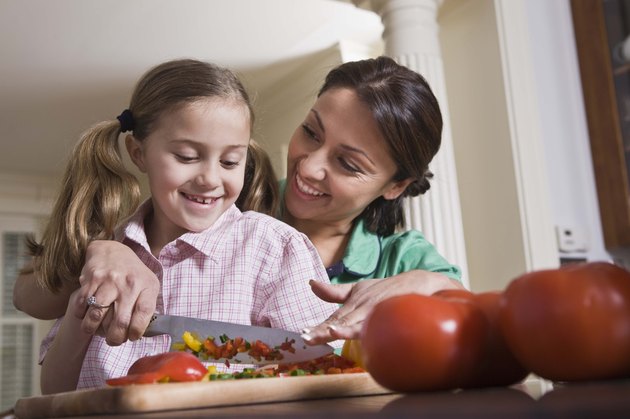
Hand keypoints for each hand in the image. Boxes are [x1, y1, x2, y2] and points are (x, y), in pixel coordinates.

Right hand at [72, 240, 159, 345]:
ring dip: (94, 330)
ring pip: (97, 317)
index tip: (132, 337)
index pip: (144, 314)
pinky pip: (82, 307)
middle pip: (120, 322)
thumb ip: (148, 306)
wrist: (111, 251)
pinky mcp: (90, 280)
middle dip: (115, 339)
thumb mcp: (149, 284)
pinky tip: (88, 316)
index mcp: (146, 285)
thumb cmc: (132, 274)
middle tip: (113, 340)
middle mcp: (128, 284)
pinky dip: (82, 317)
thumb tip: (141, 333)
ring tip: (98, 331)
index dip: (137, 331)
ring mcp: (108, 281)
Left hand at [302, 270, 463, 343]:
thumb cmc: (387, 289)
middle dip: (322, 330)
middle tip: (306, 338)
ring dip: (337, 329)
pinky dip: (359, 327)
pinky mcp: (386, 314)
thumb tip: (310, 283)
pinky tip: (349, 330)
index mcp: (353, 303)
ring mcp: (373, 311)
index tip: (304, 333)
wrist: (419, 283)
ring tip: (323, 334)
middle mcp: (361, 306)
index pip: (333, 317)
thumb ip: (334, 292)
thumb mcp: (358, 288)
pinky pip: (371, 324)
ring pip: (353, 323)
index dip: (319, 326)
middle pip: (339, 321)